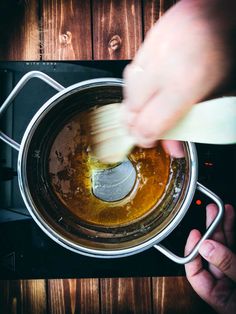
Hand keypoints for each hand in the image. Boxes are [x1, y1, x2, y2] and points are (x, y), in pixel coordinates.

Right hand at [123, 0, 234, 156]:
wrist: (217, 11)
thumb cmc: (223, 51)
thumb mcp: (216, 95)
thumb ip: (191, 123)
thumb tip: (174, 148)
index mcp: (186, 84)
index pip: (149, 124)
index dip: (145, 138)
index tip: (149, 141)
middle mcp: (163, 68)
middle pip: (132, 110)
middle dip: (134, 125)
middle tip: (144, 129)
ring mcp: (151, 53)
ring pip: (127, 92)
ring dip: (133, 106)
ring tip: (144, 109)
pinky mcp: (145, 44)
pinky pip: (130, 74)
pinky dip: (134, 87)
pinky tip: (146, 89)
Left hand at [185, 204, 235, 313]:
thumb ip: (228, 266)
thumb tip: (206, 247)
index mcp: (221, 298)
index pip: (197, 275)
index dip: (193, 252)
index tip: (196, 234)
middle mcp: (228, 285)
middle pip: (212, 255)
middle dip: (211, 231)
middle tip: (211, 212)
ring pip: (226, 247)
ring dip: (224, 227)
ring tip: (223, 210)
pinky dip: (235, 232)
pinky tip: (233, 219)